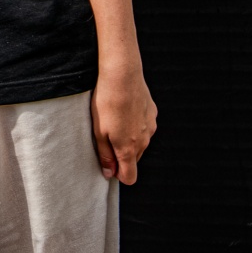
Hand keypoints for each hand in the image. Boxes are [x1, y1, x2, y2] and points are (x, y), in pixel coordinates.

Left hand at [90, 64, 156, 184]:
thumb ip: (105, 154)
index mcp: (129, 149)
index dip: (118, 174)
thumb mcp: (98, 131)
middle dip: (122, 155)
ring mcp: (151, 126)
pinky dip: (136, 123)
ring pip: (140, 142)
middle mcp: (144, 141)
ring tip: (115, 118)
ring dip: (129, 138)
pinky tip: (125, 108)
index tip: (108, 162)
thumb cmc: (106, 102)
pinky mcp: (153, 112)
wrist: (122, 74)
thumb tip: (109, 173)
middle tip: (107, 136)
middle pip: (135, 160)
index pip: (130, 178)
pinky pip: (145, 126)